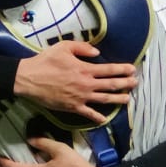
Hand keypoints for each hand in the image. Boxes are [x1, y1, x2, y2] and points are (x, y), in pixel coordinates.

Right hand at [13, 41, 134, 123]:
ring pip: (104, 99)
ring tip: (127, 99)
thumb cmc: (46, 61)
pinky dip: (97, 117)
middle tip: (135, 83)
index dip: (122, 69)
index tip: (132, 69)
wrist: (29, 79)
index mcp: (85, 69)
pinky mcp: (72, 107)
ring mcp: (80, 97)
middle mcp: (86, 84)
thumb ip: (82, 48)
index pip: (109, 70)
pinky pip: (88, 113)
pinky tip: (104, 119)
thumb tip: (97, 53)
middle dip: (125, 84)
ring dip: (117, 99)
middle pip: (110, 85)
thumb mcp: (64, 47)